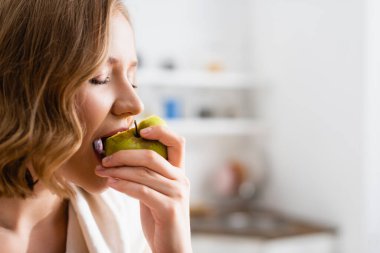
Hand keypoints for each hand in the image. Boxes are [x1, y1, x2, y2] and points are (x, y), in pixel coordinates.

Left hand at [95, 125, 191, 252]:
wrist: (172, 248)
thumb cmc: (160, 219)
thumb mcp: (156, 192)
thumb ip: (147, 176)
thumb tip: (122, 159)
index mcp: (179, 172)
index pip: (177, 142)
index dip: (160, 131)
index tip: (140, 129)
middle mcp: (181, 179)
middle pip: (152, 155)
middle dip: (124, 154)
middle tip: (105, 158)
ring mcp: (177, 193)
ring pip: (143, 173)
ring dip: (118, 170)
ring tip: (101, 170)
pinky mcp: (169, 208)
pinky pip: (142, 190)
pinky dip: (123, 185)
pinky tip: (111, 183)